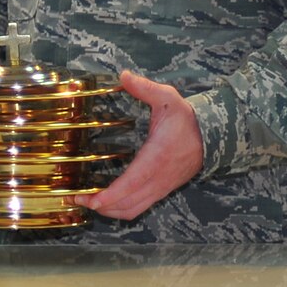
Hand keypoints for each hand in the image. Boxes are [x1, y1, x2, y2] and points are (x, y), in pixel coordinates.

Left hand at [73, 70, 203, 220]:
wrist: (211, 137)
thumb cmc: (185, 119)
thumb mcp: (167, 98)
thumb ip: (145, 88)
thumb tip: (124, 75)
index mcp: (157, 157)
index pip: (133, 182)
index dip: (113, 194)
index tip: (93, 200)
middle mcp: (158, 178)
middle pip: (128, 203)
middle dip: (101, 206)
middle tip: (75, 199)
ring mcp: (160, 188)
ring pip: (133, 209)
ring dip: (109, 211)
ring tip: (86, 202)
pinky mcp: (161, 191)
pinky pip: (139, 207)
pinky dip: (120, 209)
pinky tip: (105, 202)